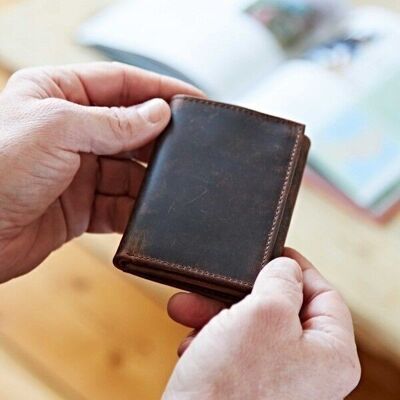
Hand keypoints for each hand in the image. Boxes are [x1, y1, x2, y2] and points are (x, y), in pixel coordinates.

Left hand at [0, 62, 202, 281]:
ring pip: (129, 171)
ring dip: (148, 180)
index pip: (121, 83)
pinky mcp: (80, 206)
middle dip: (158, 139)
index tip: (193, 100)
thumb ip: (113, 122)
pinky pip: (119, 205)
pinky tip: (146, 213)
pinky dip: (134, 210)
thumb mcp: (57, 129)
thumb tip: (158, 113)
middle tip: (189, 148)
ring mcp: (77, 170)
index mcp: (57, 95)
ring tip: (170, 186)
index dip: (159, 90)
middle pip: (130, 129)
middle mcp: (70, 130)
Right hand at [165, 248, 360, 399]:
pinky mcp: (248, 386)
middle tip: (214, 282)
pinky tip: (192, 343)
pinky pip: (234, 347)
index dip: (298, 268)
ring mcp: (277, 379)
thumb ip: (282, 280)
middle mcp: (308, 369)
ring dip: (216, 313)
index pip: (325, 295)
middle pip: (280, 308)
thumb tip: (286, 268)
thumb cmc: (232, 385)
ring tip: (187, 309)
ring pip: (250, 325)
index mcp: (330, 354)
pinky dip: (211, 337)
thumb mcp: (264, 313)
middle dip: (240, 292)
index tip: (274, 252)